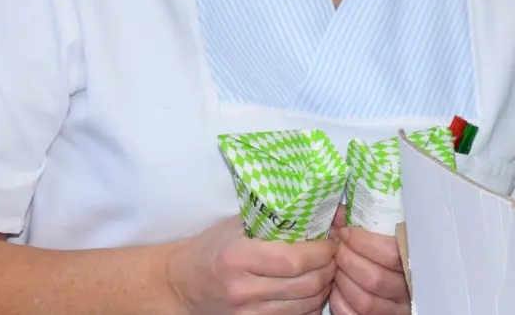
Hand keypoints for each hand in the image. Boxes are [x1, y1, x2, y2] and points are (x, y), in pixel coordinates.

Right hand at [165, 216, 335, 314]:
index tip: (331, 241)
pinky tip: (310, 291)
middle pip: (306, 285)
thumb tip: (327, 210)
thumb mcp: (238, 225)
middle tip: (334, 256)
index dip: (322, 251)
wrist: (179, 284)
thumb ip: (278, 218)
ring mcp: (245, 314)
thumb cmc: (212, 248)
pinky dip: (310, 306)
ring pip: (305, 306)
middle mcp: (242, 289)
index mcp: (238, 258)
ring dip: (324, 288)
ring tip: (325, 271)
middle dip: (330, 268)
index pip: (294, 260)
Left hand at [328, 206, 409, 314]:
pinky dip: (341, 303)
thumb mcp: (390, 231)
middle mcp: (411, 287)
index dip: (364, 243)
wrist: (397, 272)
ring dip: (343, 282)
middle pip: (375, 279)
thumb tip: (341, 215)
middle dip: (348, 260)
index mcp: (416, 257)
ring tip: (336, 266)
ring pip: (366, 301)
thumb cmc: (394, 246)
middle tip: (337, 248)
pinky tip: (336, 288)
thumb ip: (371, 223)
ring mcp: (398, 306)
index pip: (391, 253)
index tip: (346, 232)